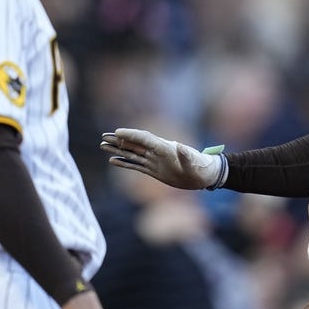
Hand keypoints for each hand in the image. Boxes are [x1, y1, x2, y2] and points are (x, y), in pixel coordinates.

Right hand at [100, 127, 223, 189]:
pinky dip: (124, 162)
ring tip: (103, 146)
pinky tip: (113, 161)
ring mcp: (155, 161)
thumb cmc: (201, 168)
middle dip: (119, 140)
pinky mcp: (154, 170)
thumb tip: (179, 147)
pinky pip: (136, 165)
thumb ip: (186, 155)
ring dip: (118, 150)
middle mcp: (157, 152)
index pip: (144, 139)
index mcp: (165, 148)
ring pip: (132, 154)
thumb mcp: (195, 163)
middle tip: (103, 136)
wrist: (204, 175)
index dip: (131, 135)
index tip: (117, 132)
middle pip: (135, 144)